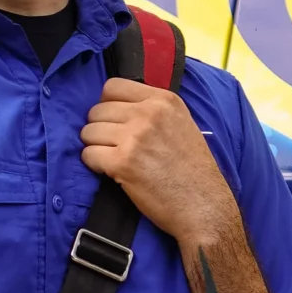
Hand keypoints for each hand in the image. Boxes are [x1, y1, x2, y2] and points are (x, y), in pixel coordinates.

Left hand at [81, 79, 235, 245]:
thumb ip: (154, 110)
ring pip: (89, 132)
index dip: (107, 105)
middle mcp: (149, 114)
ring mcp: (135, 137)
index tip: (114, 121)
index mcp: (164, 100)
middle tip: (114, 146)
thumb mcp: (182, 124)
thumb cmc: (194, 171)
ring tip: (113, 159)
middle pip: (97, 110)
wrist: (203, 206)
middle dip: (99, 129)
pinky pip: (88, 154)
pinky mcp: (122, 162)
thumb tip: (118, 106)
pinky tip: (111, 172)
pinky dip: (94, 164)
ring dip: (95, 147)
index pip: (112, 86)